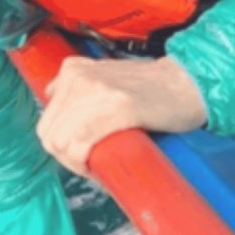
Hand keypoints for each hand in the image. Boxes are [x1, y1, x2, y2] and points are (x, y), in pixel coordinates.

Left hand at [36, 56, 206, 176]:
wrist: (188, 83)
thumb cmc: (150, 89)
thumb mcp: (103, 78)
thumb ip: (77, 91)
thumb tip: (54, 113)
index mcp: (72, 70)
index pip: (46, 122)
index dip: (60, 146)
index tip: (80, 154)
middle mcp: (79, 78)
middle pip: (50, 135)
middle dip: (65, 157)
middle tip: (89, 163)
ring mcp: (97, 91)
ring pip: (62, 142)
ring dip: (76, 162)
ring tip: (97, 163)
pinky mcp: (119, 107)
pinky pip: (82, 144)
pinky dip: (85, 161)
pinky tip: (100, 163)